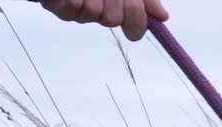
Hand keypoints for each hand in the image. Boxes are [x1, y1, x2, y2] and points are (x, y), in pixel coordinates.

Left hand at [41, 0, 168, 41]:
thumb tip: (163, 16)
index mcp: (119, 5)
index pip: (135, 28)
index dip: (136, 20)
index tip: (135, 5)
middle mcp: (100, 11)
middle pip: (114, 20)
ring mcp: (79, 11)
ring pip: (95, 14)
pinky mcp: (58, 7)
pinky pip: (73, 9)